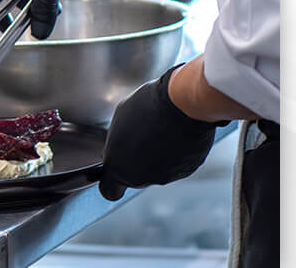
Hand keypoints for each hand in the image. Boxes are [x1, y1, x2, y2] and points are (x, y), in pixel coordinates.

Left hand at [97, 65, 225, 200]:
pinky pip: (176, 163)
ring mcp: (165, 176)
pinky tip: (175, 132)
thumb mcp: (121, 116)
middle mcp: (141, 178)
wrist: (183, 106)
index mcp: (119, 167)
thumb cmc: (148, 107)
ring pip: (157, 168)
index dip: (112, 180)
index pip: (110, 189)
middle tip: (141, 136)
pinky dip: (175, 151)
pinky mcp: (186, 170)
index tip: (115, 167)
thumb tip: (123, 140)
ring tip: (160, 128)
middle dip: (136, 159)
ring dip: (156, 153)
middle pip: (135, 175)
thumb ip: (118, 137)